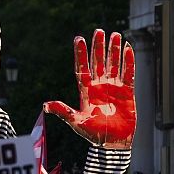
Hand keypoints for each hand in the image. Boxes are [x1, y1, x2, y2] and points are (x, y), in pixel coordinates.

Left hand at [44, 29, 135, 148]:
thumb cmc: (93, 135)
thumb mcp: (76, 122)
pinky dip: (128, 61)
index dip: (80, 54)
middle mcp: (99, 86)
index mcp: (86, 91)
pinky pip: (128, 73)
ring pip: (113, 64)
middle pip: (98, 62)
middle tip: (99, 30)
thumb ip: (63, 112)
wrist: (112, 143)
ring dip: (113, 50)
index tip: (78, 38)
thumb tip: (45, 106)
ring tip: (114, 34)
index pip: (82, 68)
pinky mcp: (127, 92)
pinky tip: (128, 48)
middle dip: (98, 46)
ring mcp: (113, 88)